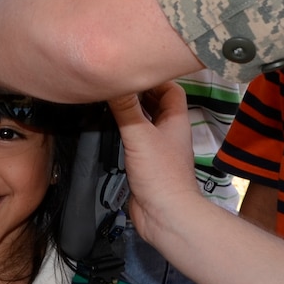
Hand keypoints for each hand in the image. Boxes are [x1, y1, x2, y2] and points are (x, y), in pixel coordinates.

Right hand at [106, 86, 205, 246]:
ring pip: (144, 119)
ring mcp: (158, 146)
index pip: (169, 87)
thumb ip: (126, 108)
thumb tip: (113, 80)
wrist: (164, 215)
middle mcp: (169, 129)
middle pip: (155, 102)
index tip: (130, 68)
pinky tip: (107, 123)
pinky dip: (124, 127)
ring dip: (129, 109)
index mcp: (176, 118)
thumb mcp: (139, 135)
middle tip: (114, 79)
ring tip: (107, 96)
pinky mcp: (146, 160)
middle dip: (138, 91)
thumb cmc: (160, 174)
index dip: (153, 76)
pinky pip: (135, 136)